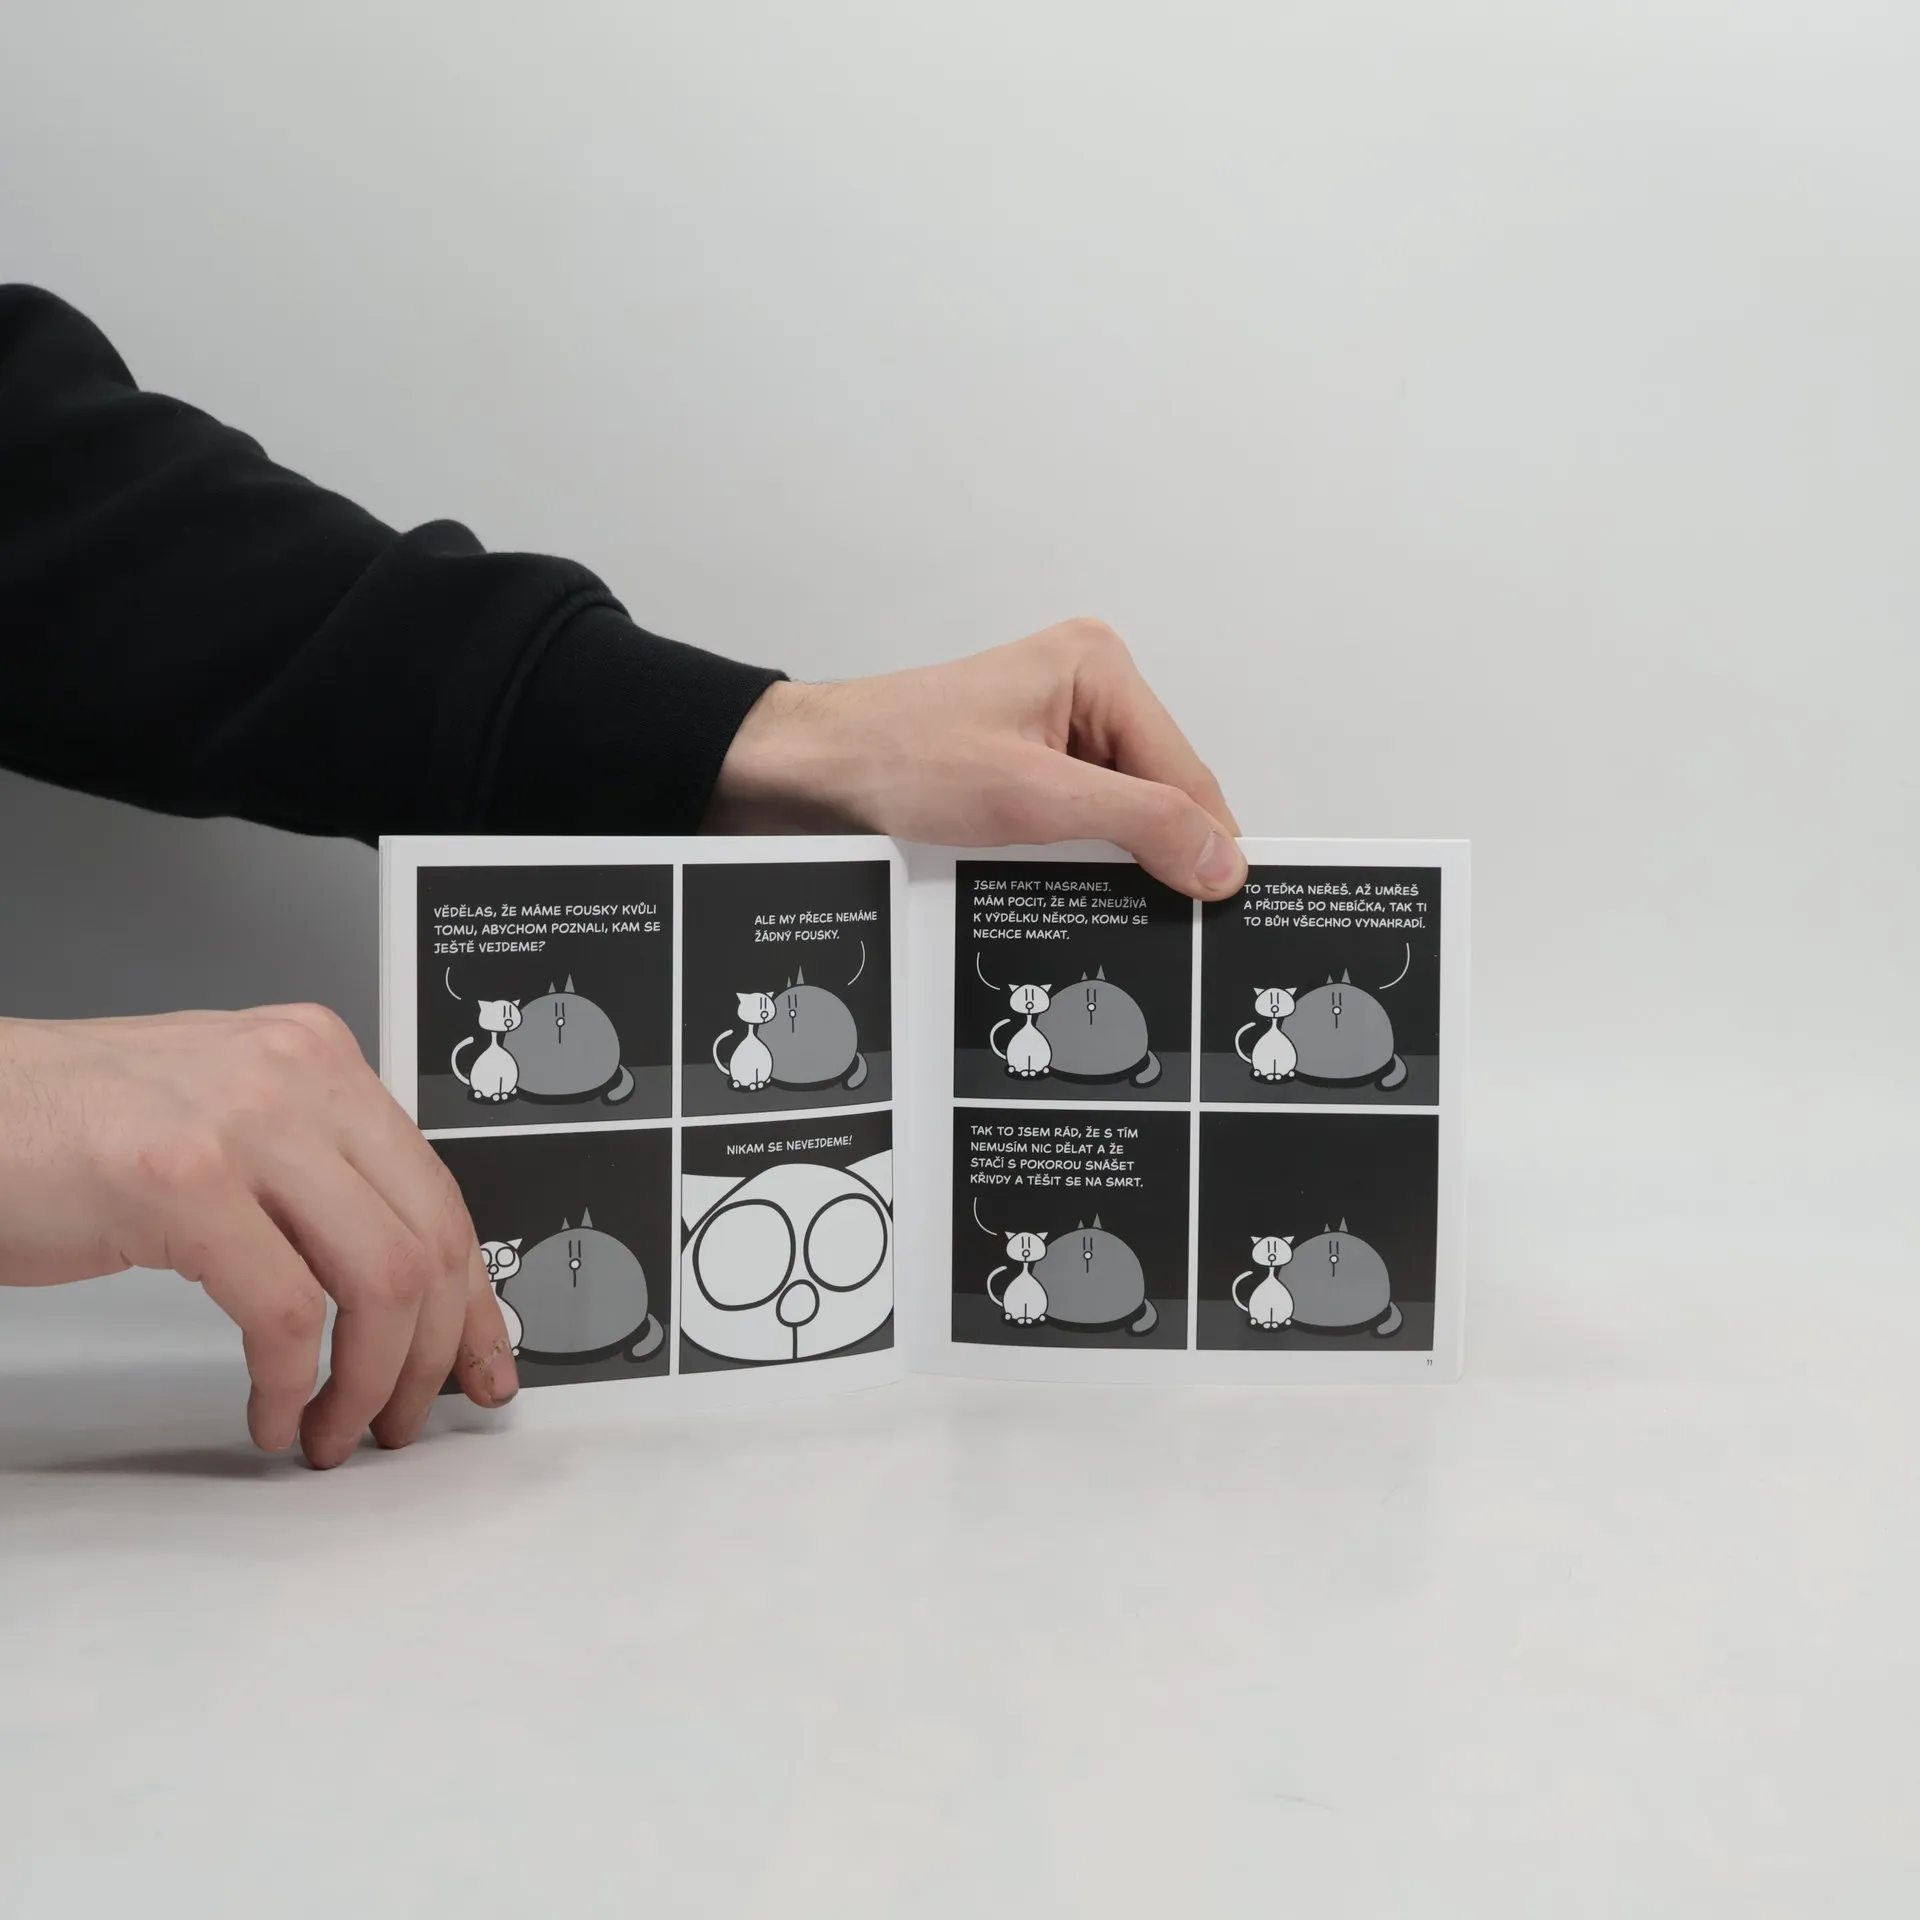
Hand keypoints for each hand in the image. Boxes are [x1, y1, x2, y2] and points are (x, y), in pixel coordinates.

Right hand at [0, 1005, 516, 1467]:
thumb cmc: (67, 1128)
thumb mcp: (225, 1119)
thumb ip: (311, 1170)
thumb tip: (399, 1275)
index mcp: (320, 1057)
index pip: (440, 1190)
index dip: (473, 1297)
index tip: (482, 1359)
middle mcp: (299, 1074)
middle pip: (430, 1238)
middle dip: (435, 1353)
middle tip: (404, 1416)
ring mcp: (243, 1122)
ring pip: (382, 1279)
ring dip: (370, 1381)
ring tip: (336, 1427)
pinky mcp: (181, 1181)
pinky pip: (286, 1313)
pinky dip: (289, 1384)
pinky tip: (270, 1411)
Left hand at [707, 619, 1247, 898]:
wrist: (809, 775)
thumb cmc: (898, 760)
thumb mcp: (1034, 797)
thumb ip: (1140, 824)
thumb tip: (1223, 861)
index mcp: (1098, 667)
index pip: (1184, 770)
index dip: (1205, 843)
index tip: (1221, 906)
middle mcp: (1085, 689)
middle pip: (1159, 792)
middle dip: (1153, 851)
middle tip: (1154, 916)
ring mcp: (1056, 730)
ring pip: (1122, 814)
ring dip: (1111, 858)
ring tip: (1087, 892)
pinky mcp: (1028, 767)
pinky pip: (1082, 821)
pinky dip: (1078, 857)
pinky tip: (1058, 879)